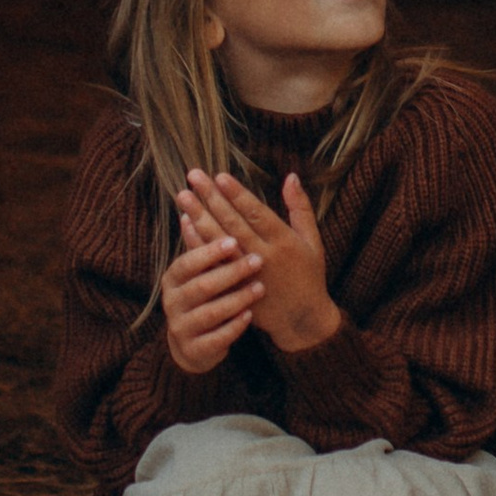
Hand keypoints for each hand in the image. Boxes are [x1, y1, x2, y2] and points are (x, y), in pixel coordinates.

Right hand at [161, 188, 265, 373]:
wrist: (194, 342)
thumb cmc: (205, 294)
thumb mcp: (201, 268)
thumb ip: (203, 239)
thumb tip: (196, 205)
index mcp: (175, 276)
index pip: (189, 260)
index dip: (209, 250)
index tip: (234, 240)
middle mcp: (173, 301)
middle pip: (200, 285)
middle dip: (229, 272)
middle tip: (256, 260)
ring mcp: (182, 327)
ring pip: (209, 313)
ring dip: (235, 299)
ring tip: (259, 288)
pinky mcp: (195, 349)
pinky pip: (215, 339)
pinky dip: (233, 328)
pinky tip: (250, 317)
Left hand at [178, 167, 340, 355]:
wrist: (302, 320)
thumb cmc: (309, 276)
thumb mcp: (312, 240)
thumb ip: (301, 208)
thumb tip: (291, 176)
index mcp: (284, 242)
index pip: (256, 213)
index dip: (237, 194)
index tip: (219, 176)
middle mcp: (263, 256)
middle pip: (232, 223)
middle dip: (211, 198)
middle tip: (193, 176)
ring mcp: (246, 275)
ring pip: (218, 242)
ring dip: (198, 217)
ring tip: (183, 196)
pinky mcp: (234, 289)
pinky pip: (211, 263)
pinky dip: (197, 243)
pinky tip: (186, 224)